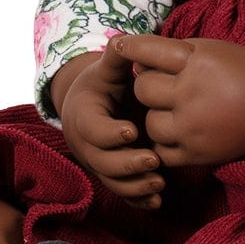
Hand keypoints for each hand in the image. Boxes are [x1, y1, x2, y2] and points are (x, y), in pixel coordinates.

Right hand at [50, 46, 166, 209]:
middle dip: (127, 164)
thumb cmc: (104, 85)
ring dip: (134, 186)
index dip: (110, 133)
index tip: (133, 131)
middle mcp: (87, 145)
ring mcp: (98, 163)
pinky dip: (138, 201)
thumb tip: (120, 40)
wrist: (91, 107)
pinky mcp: (111, 176)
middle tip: (154, 160)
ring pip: (112, 182)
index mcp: (84, 116)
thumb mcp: (107, 70)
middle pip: (102, 162)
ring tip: (160, 183)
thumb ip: (116, 59)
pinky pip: (121, 194)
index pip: (93, 129)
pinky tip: (157, 202)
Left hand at [116, 34, 244, 168]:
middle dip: (148, 84)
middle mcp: (190, 94)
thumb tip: (141, 57)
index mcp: (197, 63)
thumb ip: (178, 52)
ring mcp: (191, 127)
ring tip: (174, 110)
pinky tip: (177, 130)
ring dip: (155, 115)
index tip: (120, 45)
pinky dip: (164, 141)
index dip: (130, 46)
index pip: (149, 50)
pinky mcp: (196, 154)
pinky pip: (161, 150)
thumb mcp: (214, 50)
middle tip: (162, 84)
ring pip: (149, 122)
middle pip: (143, 89)